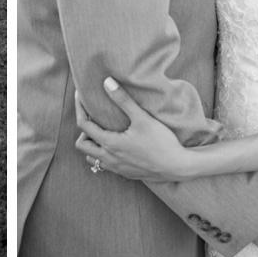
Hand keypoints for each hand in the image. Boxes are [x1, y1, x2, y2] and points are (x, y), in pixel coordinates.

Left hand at [74, 77, 194, 181]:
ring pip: (92, 158)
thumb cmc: (161, 142)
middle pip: (82, 146)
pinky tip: (115, 146)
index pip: (83, 126)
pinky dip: (103, 155)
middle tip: (92, 118)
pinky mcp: (126, 174)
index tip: (80, 96)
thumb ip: (123, 100)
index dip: (79, 108)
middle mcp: (109, 158)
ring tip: (102, 132)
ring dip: (92, 145)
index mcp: (110, 144)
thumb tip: (107, 82)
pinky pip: (105, 166)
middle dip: (83, 131)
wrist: (178, 167)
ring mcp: (117, 168)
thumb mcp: (142, 118)